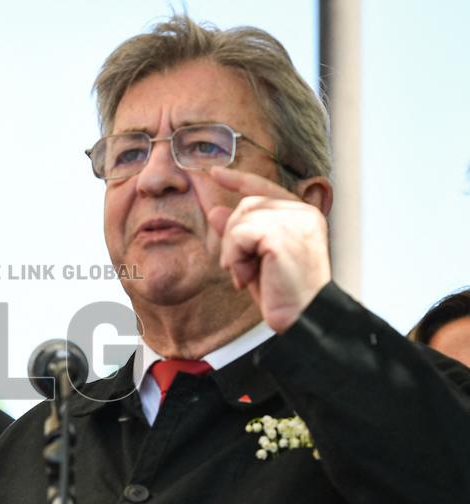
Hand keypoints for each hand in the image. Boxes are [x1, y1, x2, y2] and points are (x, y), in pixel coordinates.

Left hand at [206, 166, 331, 333]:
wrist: (304, 318)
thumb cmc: (282, 294)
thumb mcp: (254, 259)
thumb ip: (238, 234)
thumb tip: (215, 210)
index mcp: (302, 215)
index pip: (265, 187)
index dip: (238, 179)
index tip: (214, 172)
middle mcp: (303, 213)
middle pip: (247, 204)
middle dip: (233, 237)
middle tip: (240, 269)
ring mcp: (295, 221)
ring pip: (241, 218)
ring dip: (234, 251)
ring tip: (246, 275)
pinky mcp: (282, 234)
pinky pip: (240, 234)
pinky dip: (236, 257)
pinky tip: (246, 277)